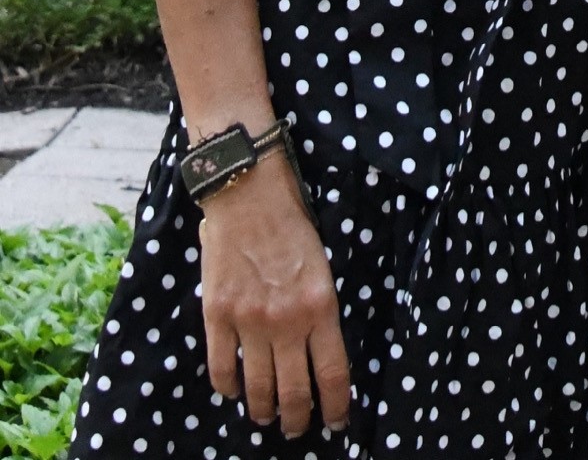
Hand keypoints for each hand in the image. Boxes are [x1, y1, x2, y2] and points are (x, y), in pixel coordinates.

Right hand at [198, 155, 349, 437]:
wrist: (248, 193)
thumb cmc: (293, 223)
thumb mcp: (323, 264)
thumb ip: (320, 308)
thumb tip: (321, 347)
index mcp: (322, 305)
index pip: (333, 372)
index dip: (336, 405)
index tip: (336, 421)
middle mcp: (287, 320)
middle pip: (295, 389)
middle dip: (298, 417)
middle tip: (297, 428)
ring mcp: (249, 320)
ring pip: (258, 386)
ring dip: (264, 410)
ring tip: (268, 419)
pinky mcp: (217, 315)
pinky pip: (223, 367)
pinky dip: (229, 387)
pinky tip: (236, 392)